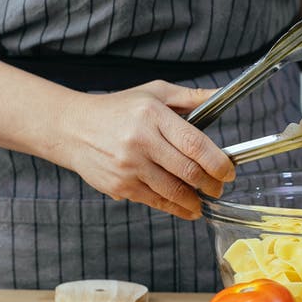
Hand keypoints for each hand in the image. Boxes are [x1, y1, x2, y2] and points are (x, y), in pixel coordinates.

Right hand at [52, 80, 234, 219]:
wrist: (73, 128)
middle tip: (219, 187)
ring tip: (204, 200)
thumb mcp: (154, 93)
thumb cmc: (118, 109)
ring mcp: (129, 166)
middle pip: (187, 171)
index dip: (217, 162)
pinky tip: (187, 208)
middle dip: (210, 184)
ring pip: (173, 191)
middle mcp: (141, 141)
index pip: (194, 143)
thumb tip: (223, 93)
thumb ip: (190, 97)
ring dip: (195, 200)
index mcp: (152, 115)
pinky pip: (155, 201)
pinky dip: (176, 208)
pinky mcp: (120, 185)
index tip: (228, 170)